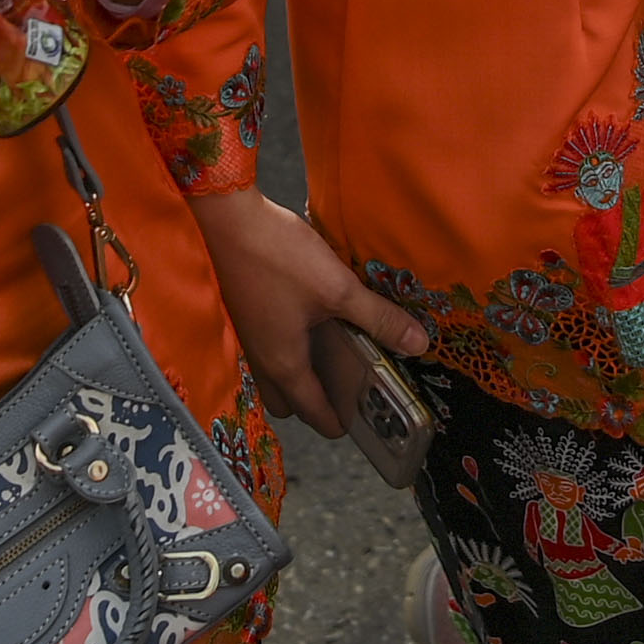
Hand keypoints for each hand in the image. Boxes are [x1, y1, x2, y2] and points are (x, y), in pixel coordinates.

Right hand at [186, 188, 431, 436]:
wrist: (225, 220)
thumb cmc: (278, 257)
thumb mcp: (337, 288)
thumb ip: (377, 318)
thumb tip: (417, 344)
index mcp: (284, 364)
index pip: (312, 413)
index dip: (338, 423)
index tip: (359, 424)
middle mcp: (260, 360)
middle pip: (286, 401)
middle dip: (312, 402)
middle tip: (345, 384)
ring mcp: (245, 339)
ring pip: (271, 375)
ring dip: (296, 373)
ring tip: (328, 349)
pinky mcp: (239, 316)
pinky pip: (263, 349)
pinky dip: (283, 347)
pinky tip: (304, 318)